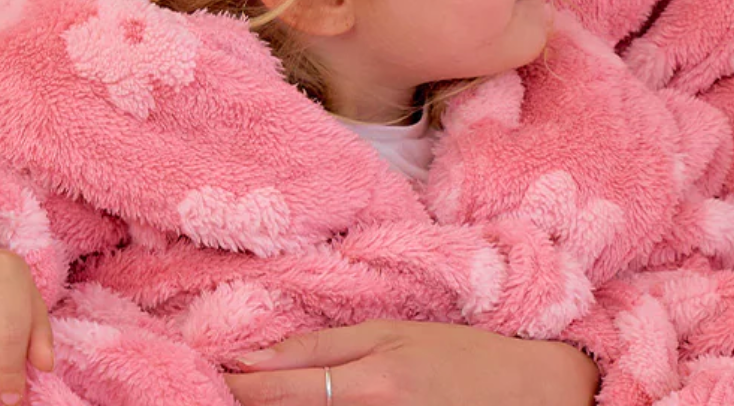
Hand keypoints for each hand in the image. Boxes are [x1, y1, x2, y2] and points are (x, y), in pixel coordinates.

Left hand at [223, 321, 600, 405]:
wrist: (527, 392)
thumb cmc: (458, 355)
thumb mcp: (390, 334)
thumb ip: (322, 348)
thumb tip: (254, 357)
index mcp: (371, 379)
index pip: (282, 388)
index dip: (239, 386)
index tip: (207, 373)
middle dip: (250, 404)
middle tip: (217, 389)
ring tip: (256, 398)